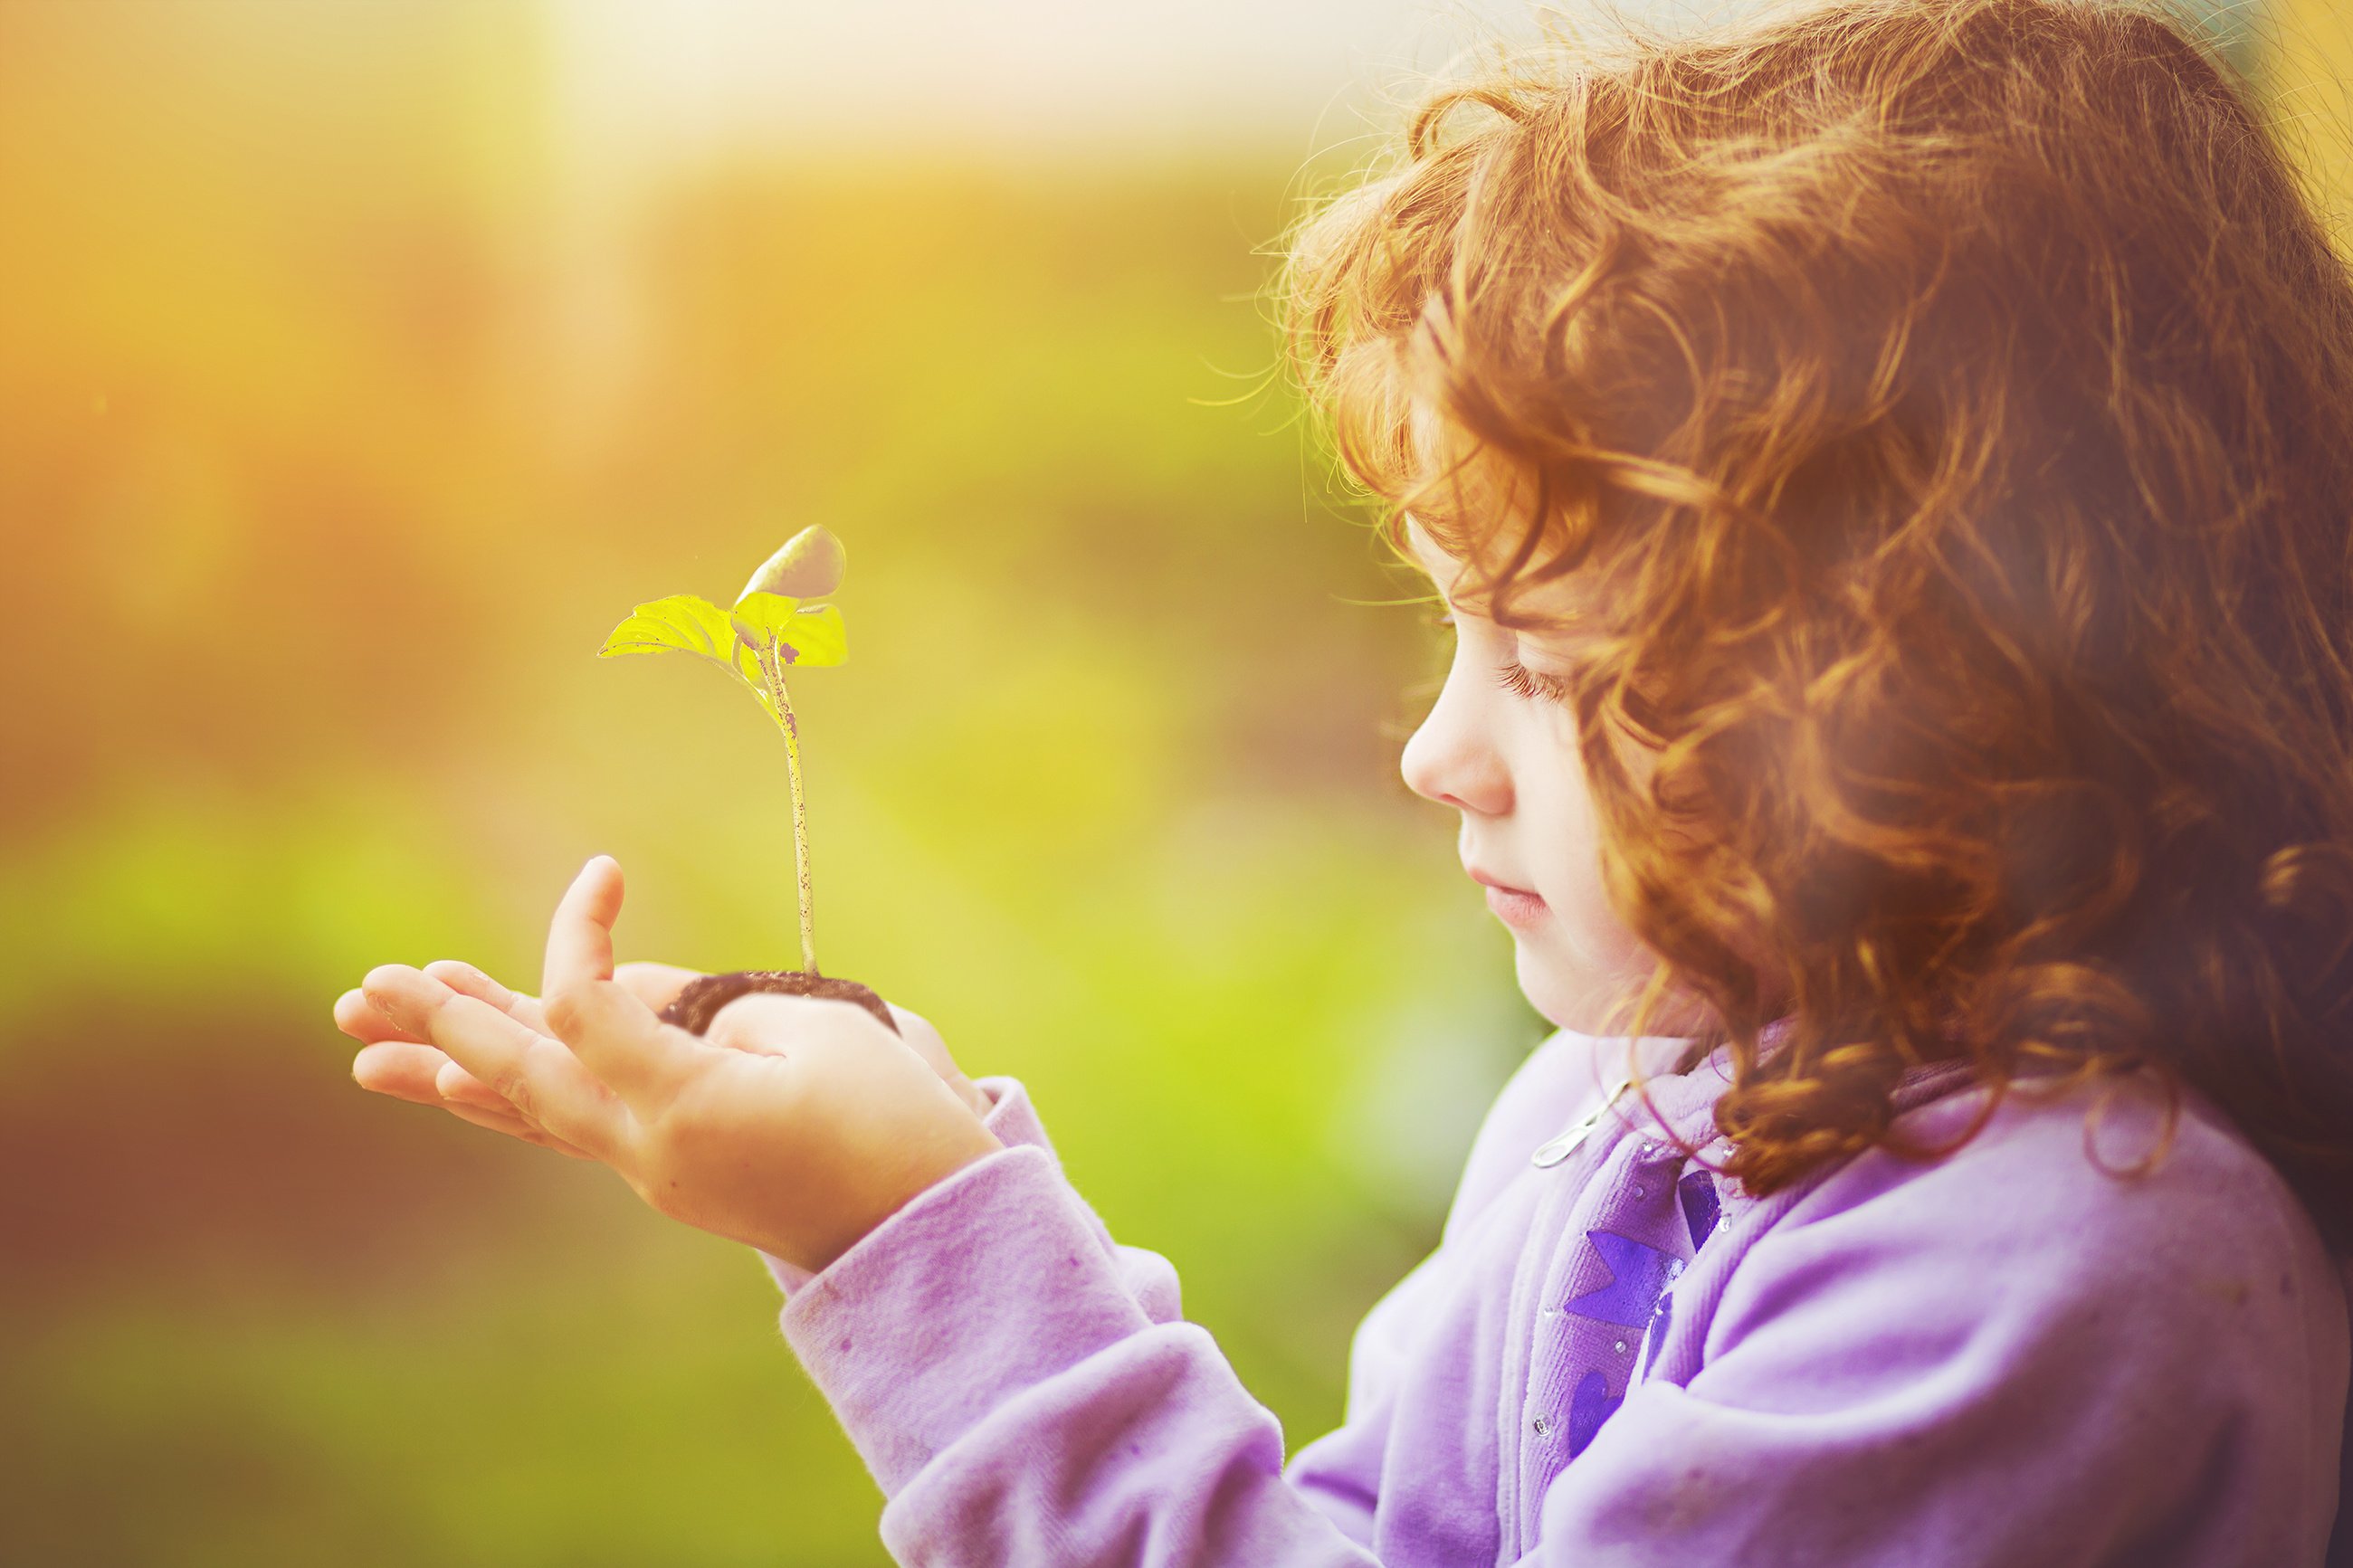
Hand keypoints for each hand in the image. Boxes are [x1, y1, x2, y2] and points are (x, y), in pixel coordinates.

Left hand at [340, 856, 1003, 1272]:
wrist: (930, 1226)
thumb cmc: (893, 1119)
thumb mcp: (819, 1034)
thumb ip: (716, 1010)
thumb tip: (646, 1013)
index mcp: (683, 1107)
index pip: (585, 1008)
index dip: (576, 931)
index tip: (605, 869)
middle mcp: (646, 1148)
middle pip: (522, 1075)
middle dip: (444, 1024)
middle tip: (365, 992)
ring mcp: (652, 1166)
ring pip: (532, 1110)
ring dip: (454, 1070)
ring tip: (367, 1052)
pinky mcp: (670, 1165)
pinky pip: (573, 1125)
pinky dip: (517, 1095)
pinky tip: (466, 1084)